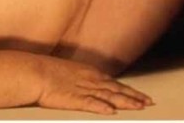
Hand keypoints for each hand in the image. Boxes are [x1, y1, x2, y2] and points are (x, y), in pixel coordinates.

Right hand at [37, 56, 153, 114]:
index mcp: (88, 72)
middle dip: (133, 96)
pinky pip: (91, 104)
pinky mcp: (74, 99)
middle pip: (116, 89)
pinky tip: (112, 112)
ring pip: (109, 96)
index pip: (114, 83)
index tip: (142, 96)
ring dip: (125, 102)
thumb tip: (87, 85)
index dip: (129, 90)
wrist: (34, 72)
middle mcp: (89, 79)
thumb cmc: (47, 72)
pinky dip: (102, 108)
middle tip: (149, 103)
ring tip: (139, 107)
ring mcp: (82, 89)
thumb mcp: (68, 72)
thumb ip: (80, 79)